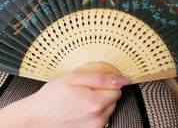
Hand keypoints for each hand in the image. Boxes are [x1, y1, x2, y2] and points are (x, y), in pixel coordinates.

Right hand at [0, 72, 130, 127]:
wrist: (36, 117)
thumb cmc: (52, 96)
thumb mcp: (74, 78)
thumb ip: (100, 78)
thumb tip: (121, 80)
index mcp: (95, 103)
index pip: (117, 88)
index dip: (106, 82)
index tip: (94, 82)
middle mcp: (98, 119)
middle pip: (114, 99)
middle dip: (103, 92)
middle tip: (84, 90)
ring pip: (108, 108)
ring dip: (99, 102)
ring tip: (81, 99)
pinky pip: (101, 118)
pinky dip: (94, 112)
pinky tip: (80, 109)